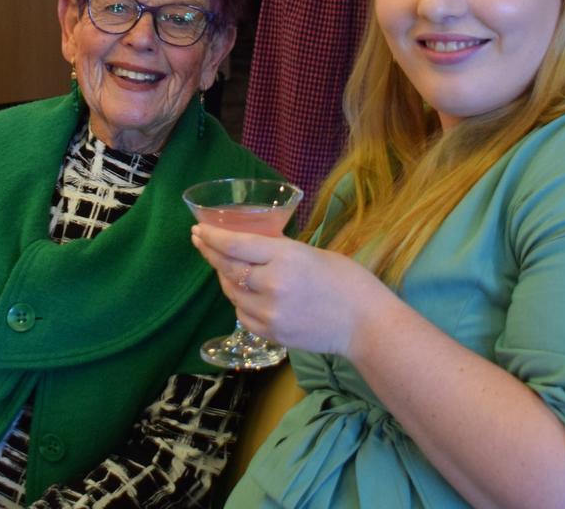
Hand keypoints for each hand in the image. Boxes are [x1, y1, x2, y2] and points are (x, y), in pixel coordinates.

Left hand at [190, 223, 396, 355]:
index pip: (236, 245)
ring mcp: (270, 313)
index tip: (198, 229)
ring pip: (232, 294)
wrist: (366, 325)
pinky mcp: (272, 335)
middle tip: (200, 241)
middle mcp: (272, 285)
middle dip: (210, 253)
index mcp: (285, 258)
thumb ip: (280, 251)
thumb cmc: (348, 281)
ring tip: (225, 266)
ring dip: (226, 278)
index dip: (213, 237)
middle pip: (228, 268)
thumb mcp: (312, 254)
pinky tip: (245, 294)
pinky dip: (240, 302)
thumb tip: (254, 246)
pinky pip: (244, 316)